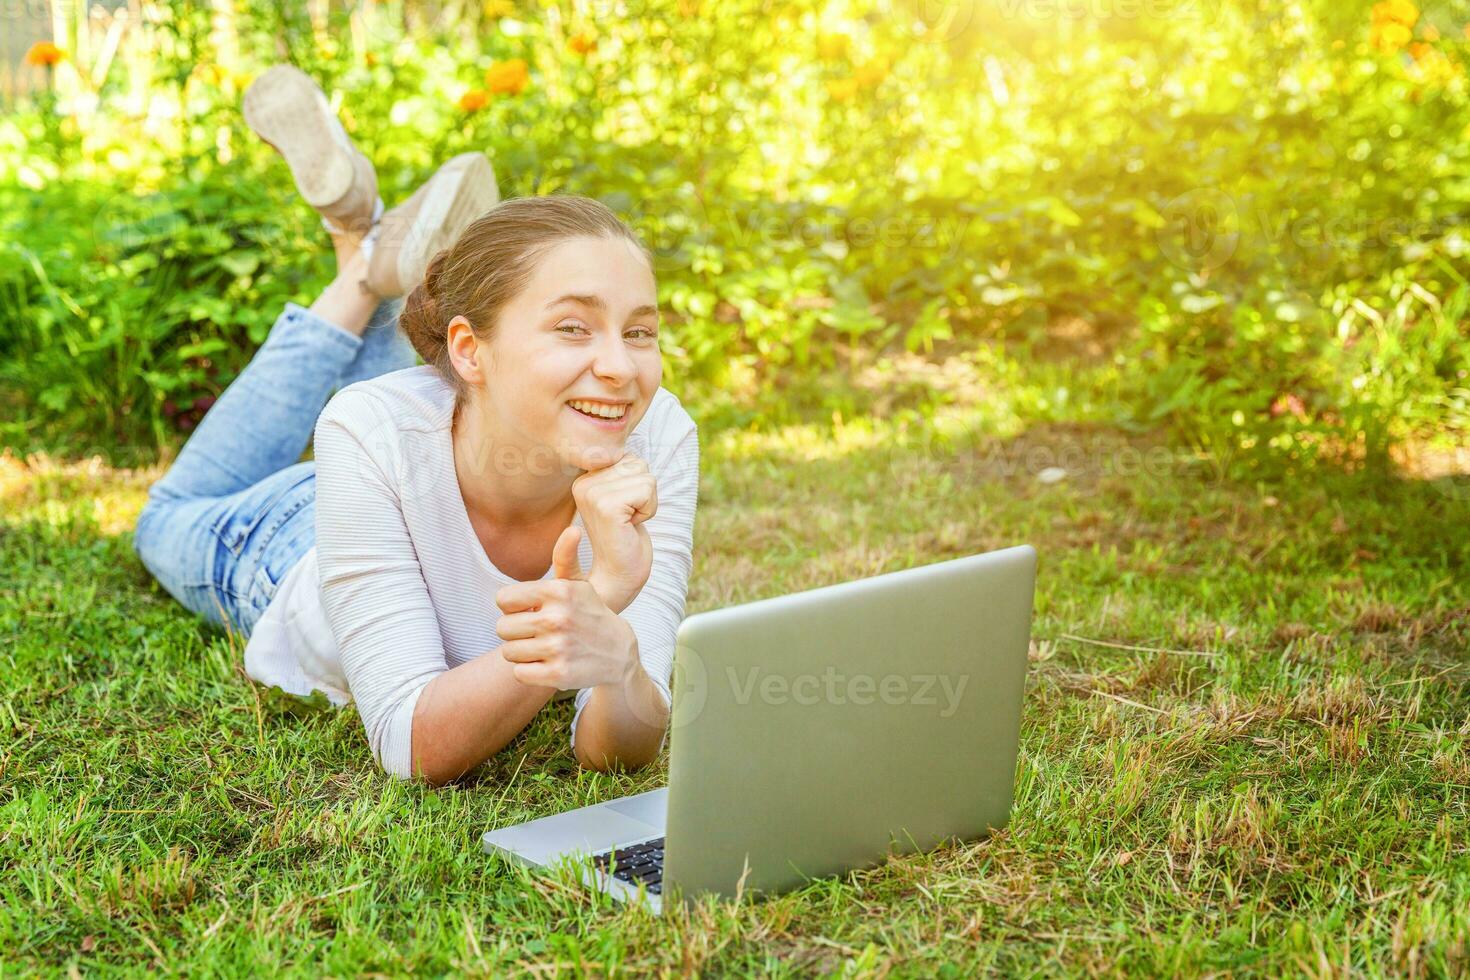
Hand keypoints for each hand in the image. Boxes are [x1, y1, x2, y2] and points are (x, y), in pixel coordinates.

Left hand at [494, 525, 639, 690]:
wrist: (619, 654)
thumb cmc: (590, 614)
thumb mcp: (579, 585)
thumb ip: (565, 558)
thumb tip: (572, 529)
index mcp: (557, 591)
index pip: (503, 599)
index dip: (513, 606)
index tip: (529, 610)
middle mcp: (556, 618)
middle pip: (502, 628)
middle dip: (516, 631)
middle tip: (537, 632)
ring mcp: (557, 648)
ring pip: (508, 652)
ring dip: (522, 652)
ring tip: (542, 647)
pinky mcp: (557, 674)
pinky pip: (519, 673)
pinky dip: (529, 671)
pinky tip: (547, 663)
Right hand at [571, 451, 657, 613]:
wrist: (617, 579)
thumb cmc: (625, 540)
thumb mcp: (624, 497)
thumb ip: (623, 471)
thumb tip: (627, 447)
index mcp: (584, 478)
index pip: (629, 457)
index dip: (638, 485)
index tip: (624, 511)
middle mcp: (582, 482)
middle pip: (638, 464)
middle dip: (644, 493)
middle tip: (627, 520)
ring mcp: (591, 494)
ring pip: (646, 476)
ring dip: (647, 502)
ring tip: (628, 524)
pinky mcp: (606, 507)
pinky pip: (648, 490)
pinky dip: (649, 510)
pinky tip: (631, 528)